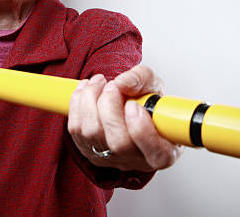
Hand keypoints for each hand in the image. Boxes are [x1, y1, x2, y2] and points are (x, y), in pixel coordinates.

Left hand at [67, 65, 181, 170]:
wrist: (129, 106)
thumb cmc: (146, 102)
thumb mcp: (154, 85)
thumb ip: (142, 80)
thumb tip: (123, 82)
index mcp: (164, 150)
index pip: (156, 153)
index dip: (141, 130)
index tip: (133, 105)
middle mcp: (136, 159)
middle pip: (118, 142)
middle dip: (110, 106)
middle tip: (113, 85)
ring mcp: (110, 158)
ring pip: (93, 134)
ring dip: (90, 100)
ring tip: (99, 82)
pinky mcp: (88, 151)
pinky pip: (75, 130)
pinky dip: (77, 104)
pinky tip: (86, 90)